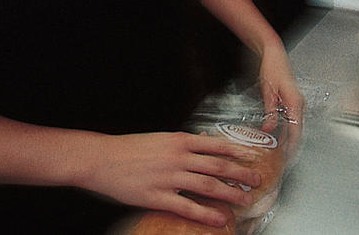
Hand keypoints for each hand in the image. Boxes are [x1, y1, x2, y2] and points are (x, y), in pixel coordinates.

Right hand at [83, 131, 262, 227]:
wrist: (102, 159)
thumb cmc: (130, 148)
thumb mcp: (160, 139)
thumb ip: (182, 143)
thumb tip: (203, 144)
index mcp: (179, 140)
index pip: (215, 146)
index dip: (236, 153)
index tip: (251, 157)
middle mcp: (178, 158)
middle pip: (217, 167)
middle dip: (240, 174)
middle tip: (256, 180)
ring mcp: (169, 178)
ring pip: (208, 187)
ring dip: (230, 194)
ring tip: (245, 200)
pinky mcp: (158, 197)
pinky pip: (187, 207)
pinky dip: (206, 214)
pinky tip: (219, 219)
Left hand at [257, 43, 304, 159]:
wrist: (274, 54)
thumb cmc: (271, 68)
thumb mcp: (267, 91)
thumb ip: (270, 111)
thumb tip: (269, 130)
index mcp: (295, 103)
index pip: (296, 131)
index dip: (292, 146)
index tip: (287, 158)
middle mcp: (300, 104)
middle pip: (298, 131)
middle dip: (291, 146)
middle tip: (282, 161)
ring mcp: (298, 103)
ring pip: (296, 126)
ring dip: (289, 139)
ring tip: (280, 152)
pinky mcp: (293, 101)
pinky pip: (293, 120)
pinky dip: (288, 130)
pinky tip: (279, 136)